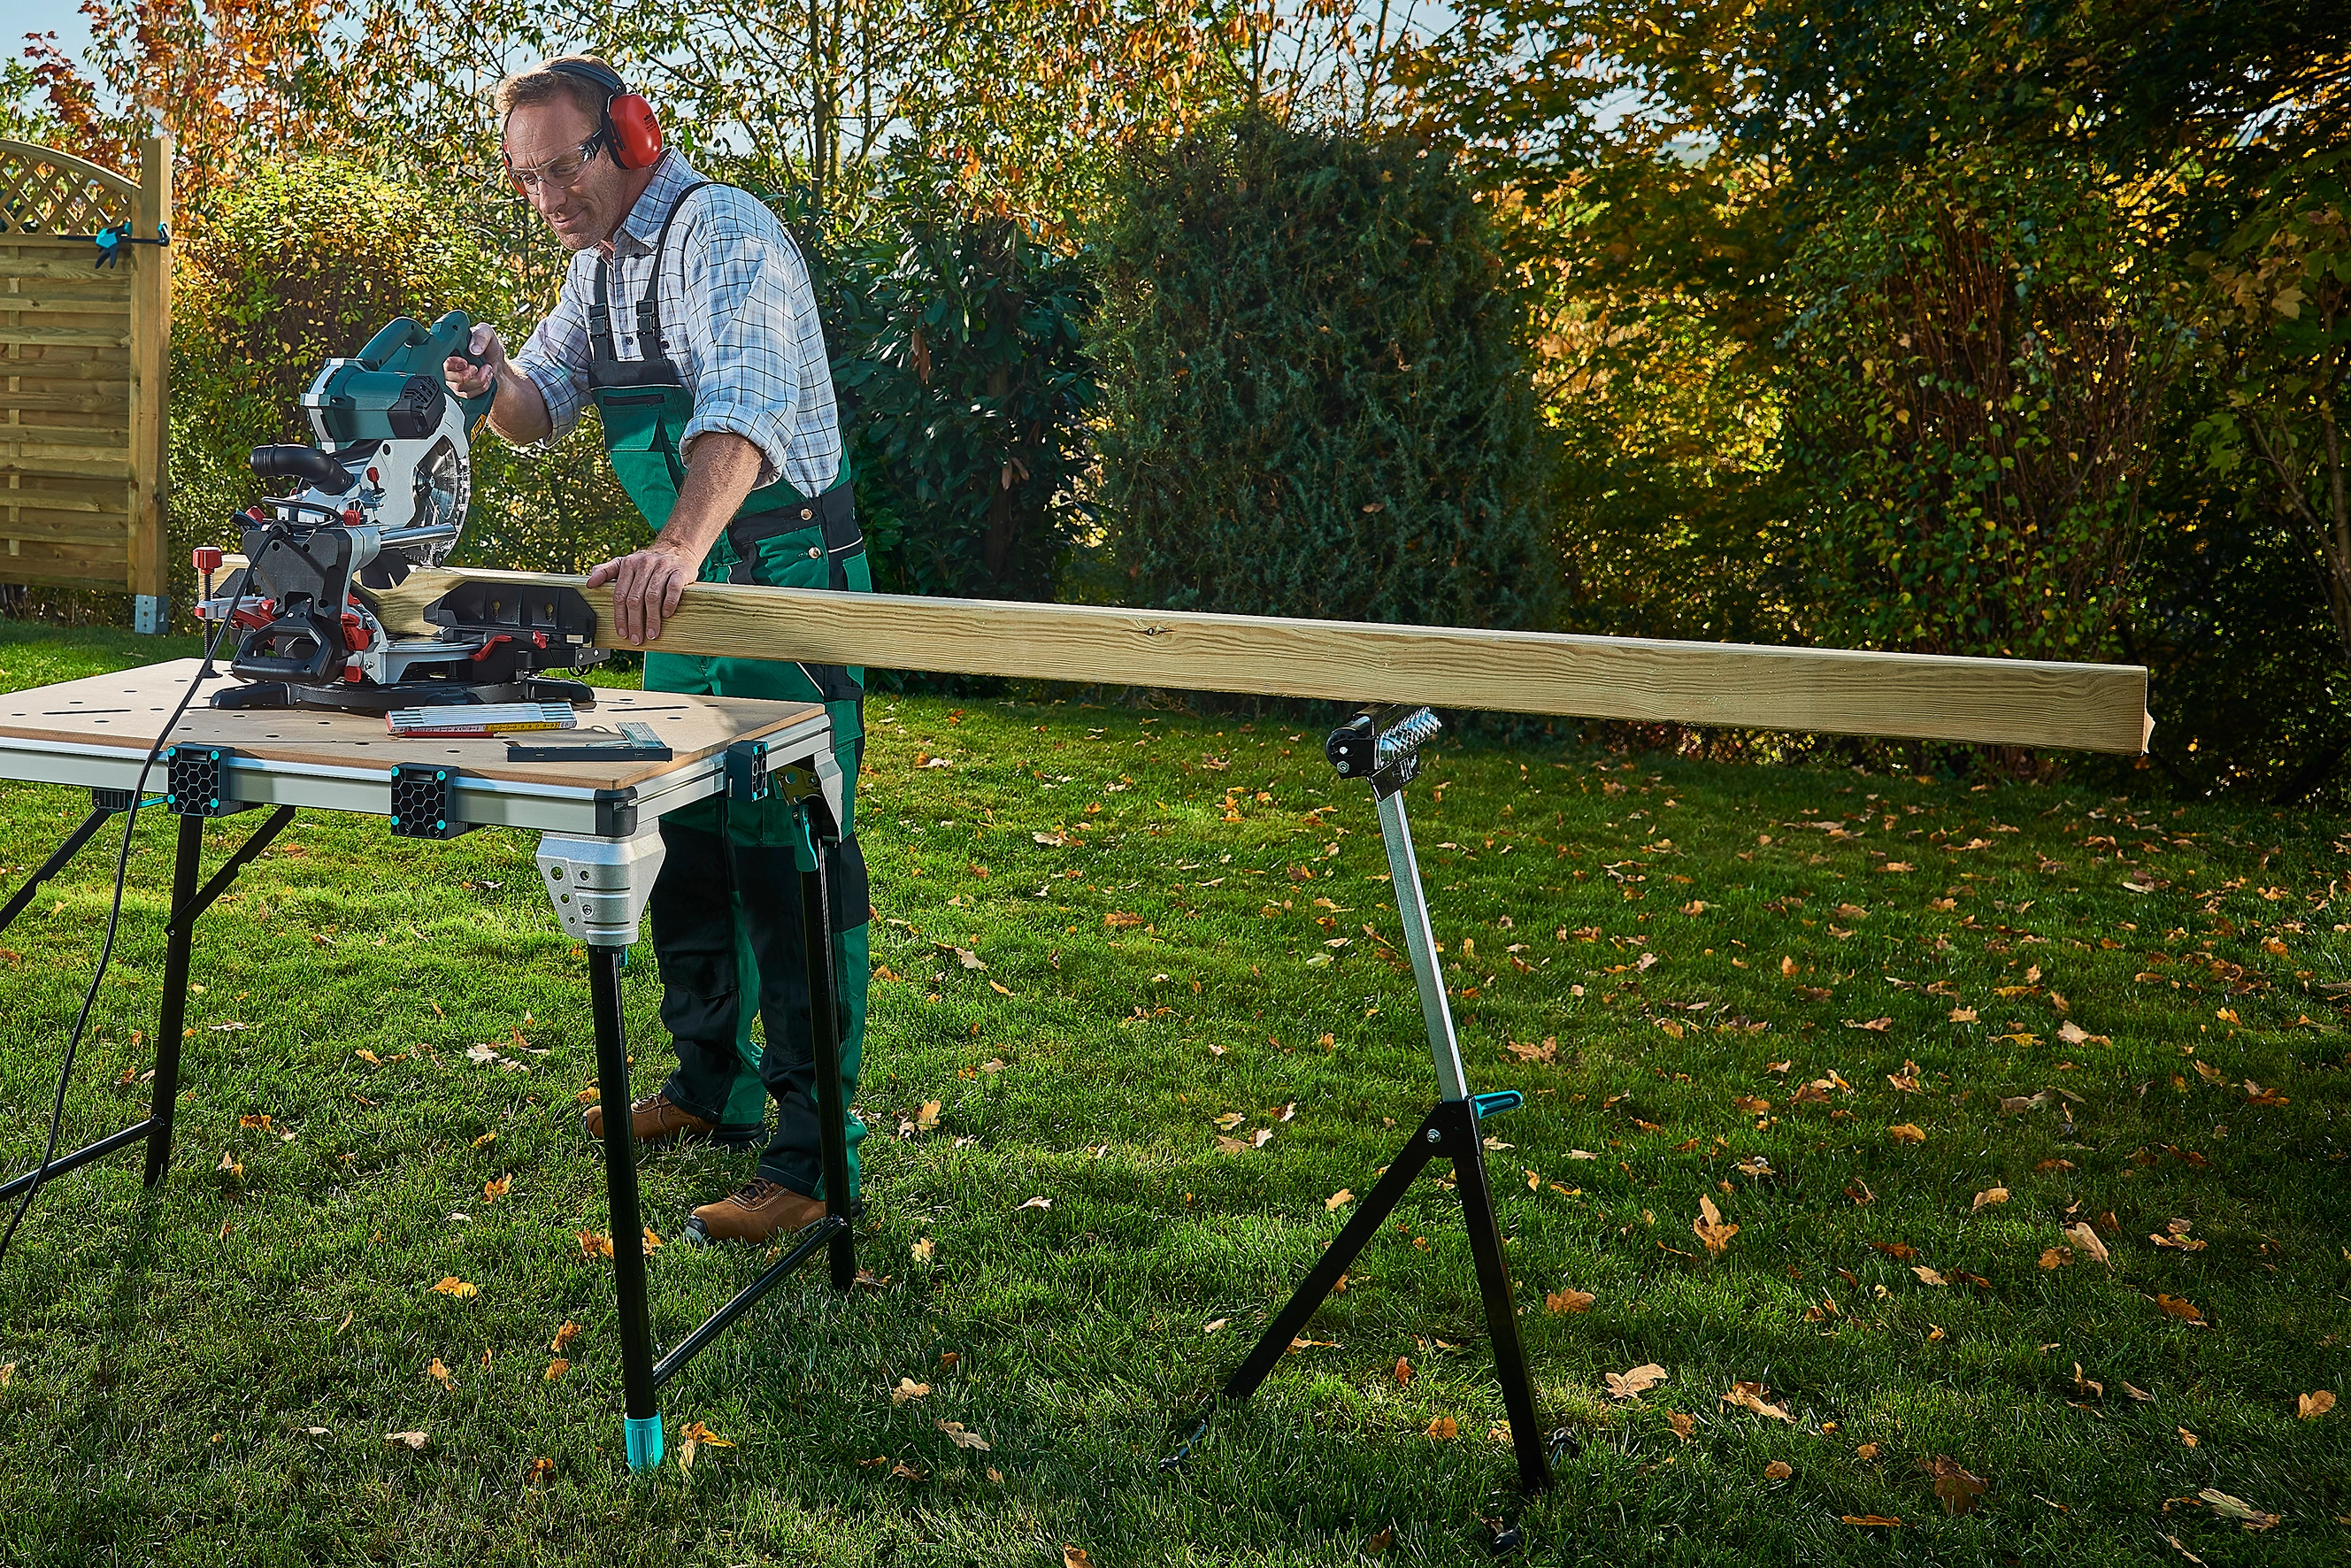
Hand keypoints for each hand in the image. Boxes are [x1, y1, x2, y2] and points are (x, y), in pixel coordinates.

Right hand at [443, 322, 506, 400]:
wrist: (497, 363)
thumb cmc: (488, 346)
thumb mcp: (487, 334)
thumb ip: (480, 337)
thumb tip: (473, 350)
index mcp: (447, 349)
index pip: (437, 359)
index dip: (451, 364)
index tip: (465, 362)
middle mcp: (446, 366)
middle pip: (446, 377)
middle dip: (466, 374)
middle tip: (477, 367)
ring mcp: (452, 380)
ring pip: (459, 388)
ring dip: (478, 380)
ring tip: (487, 369)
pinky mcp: (461, 391)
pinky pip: (468, 395)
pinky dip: (481, 387)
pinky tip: (486, 378)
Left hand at [586, 540, 700, 644]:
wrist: (677, 548)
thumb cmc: (649, 561)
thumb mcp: (625, 563)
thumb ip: (606, 572)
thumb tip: (590, 583)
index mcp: (628, 564)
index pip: (619, 594)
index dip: (620, 616)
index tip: (622, 632)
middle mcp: (644, 564)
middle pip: (635, 598)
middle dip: (634, 622)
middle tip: (637, 638)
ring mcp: (663, 567)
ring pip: (652, 596)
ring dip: (652, 619)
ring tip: (652, 633)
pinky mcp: (680, 571)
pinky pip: (673, 589)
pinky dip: (669, 604)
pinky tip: (666, 615)